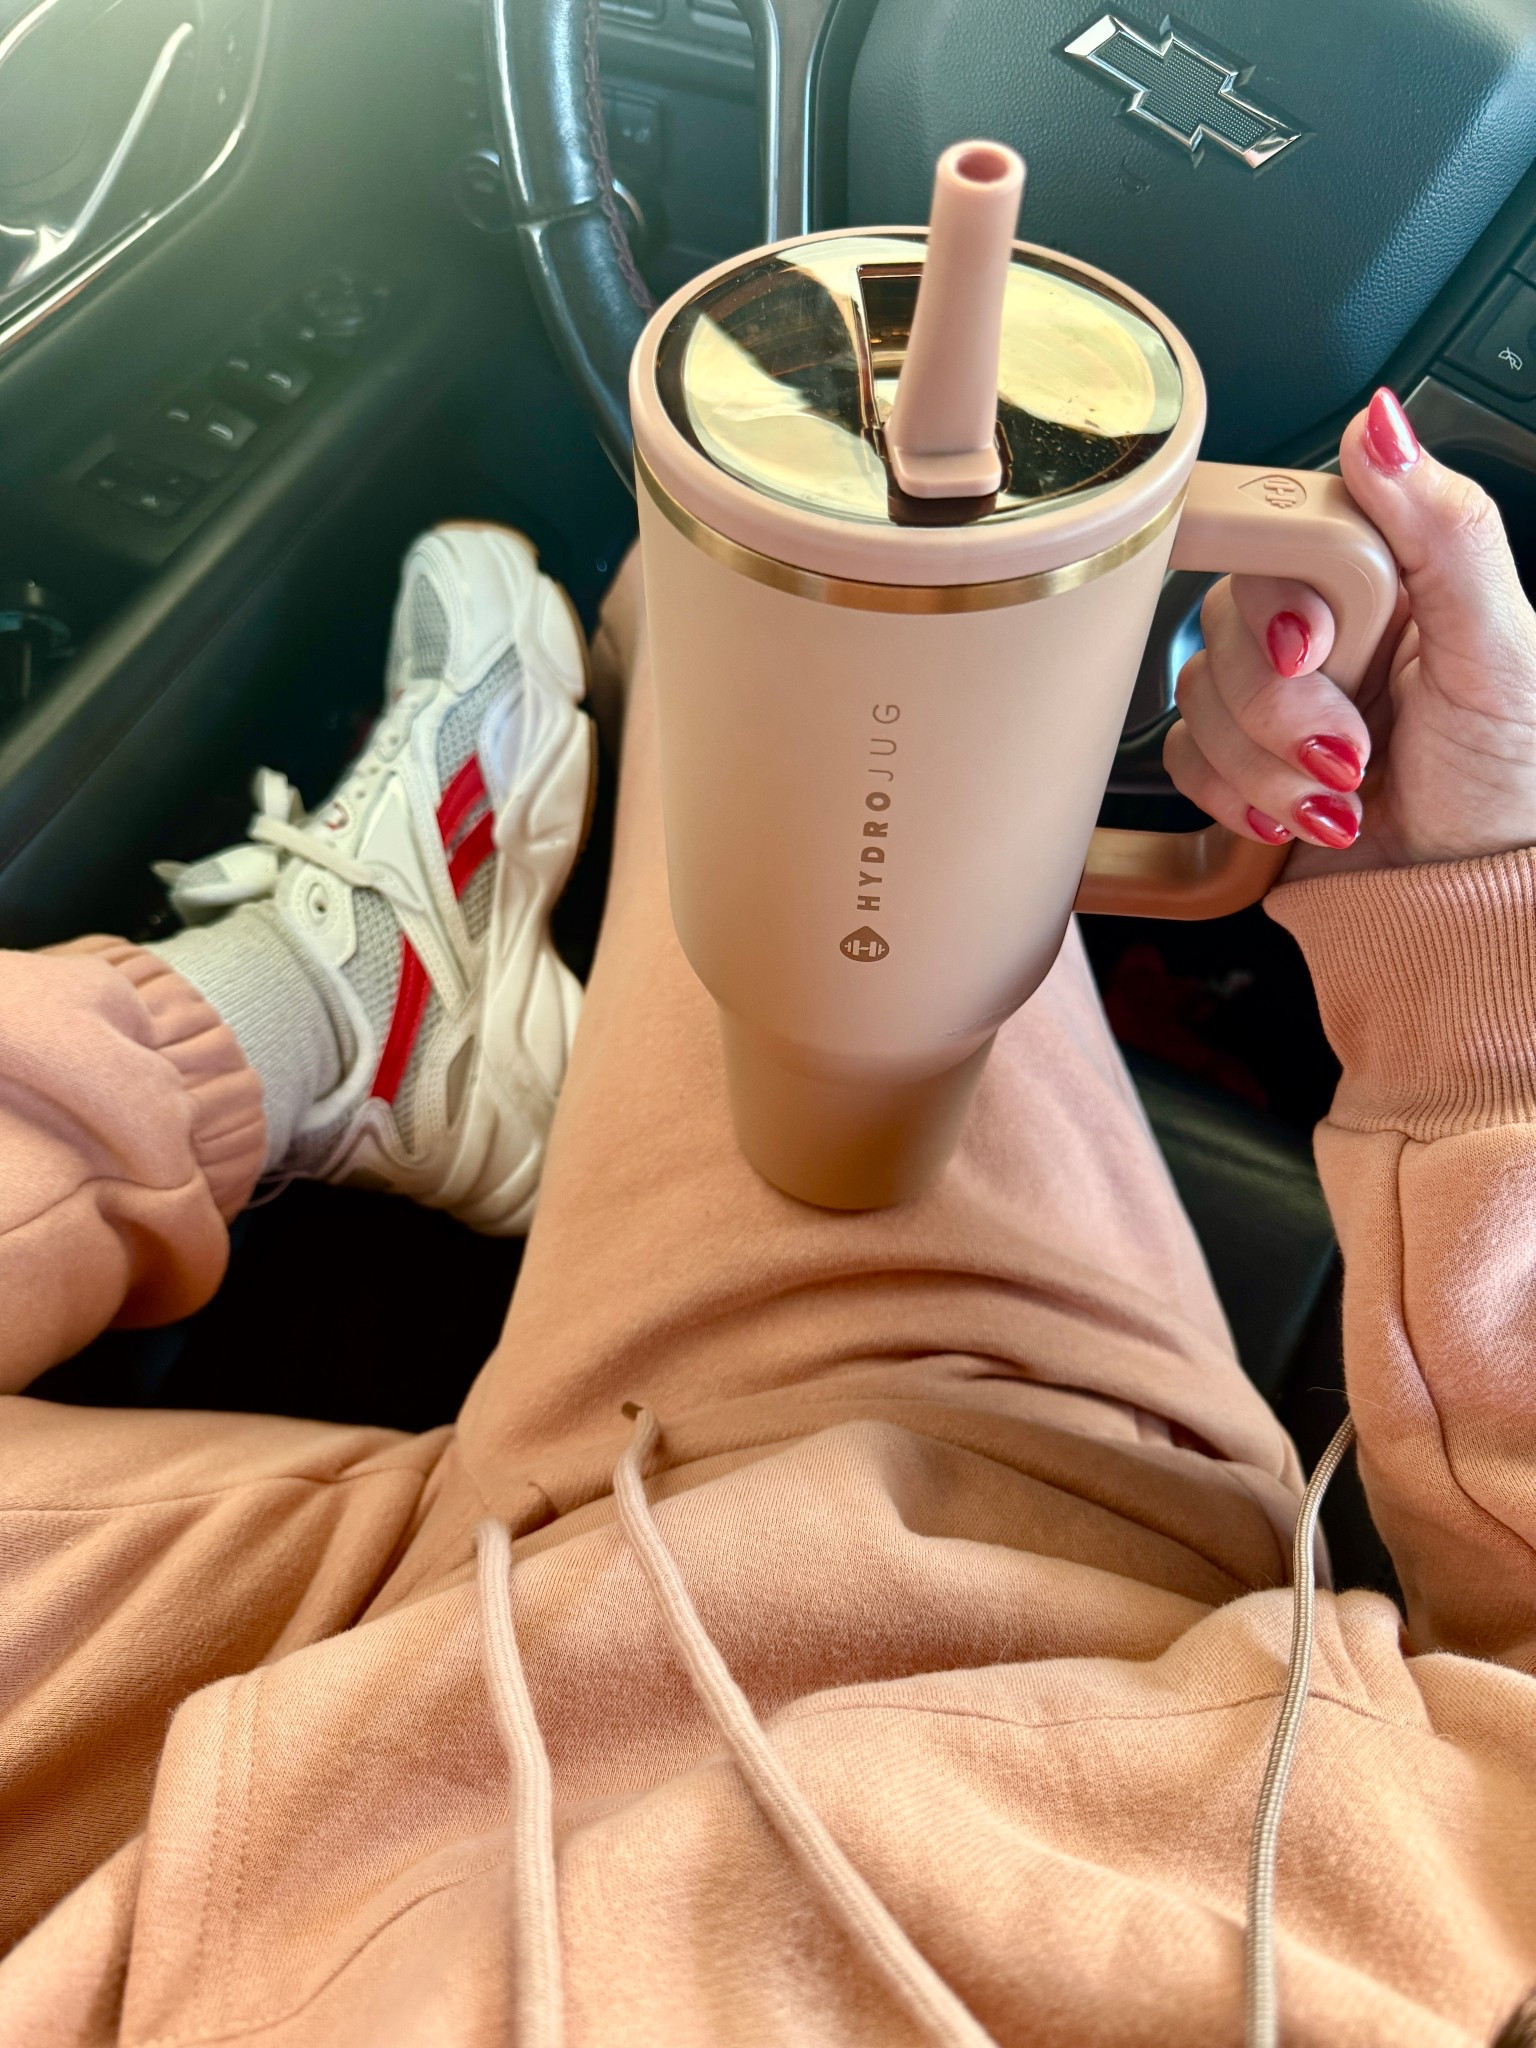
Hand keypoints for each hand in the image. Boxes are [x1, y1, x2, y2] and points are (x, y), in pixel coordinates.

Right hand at [1164, 388, 1535, 877]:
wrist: (1465, 910)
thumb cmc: (1509, 788)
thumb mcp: (1501, 650)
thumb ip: (1447, 531)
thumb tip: (1383, 427)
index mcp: (1382, 578)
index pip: (1277, 536)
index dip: (1278, 598)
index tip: (1315, 648)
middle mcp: (1320, 628)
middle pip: (1223, 622)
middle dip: (1282, 707)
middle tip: (1353, 744)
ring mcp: (1273, 698)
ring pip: (1196, 696)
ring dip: (1269, 765)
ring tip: (1343, 793)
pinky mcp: (1236, 762)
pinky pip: (1182, 756)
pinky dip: (1236, 797)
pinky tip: (1298, 813)